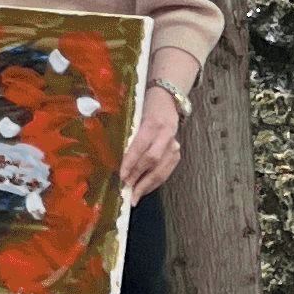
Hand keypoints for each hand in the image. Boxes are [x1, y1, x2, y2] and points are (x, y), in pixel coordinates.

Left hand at [121, 85, 185, 203]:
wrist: (168, 99)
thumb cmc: (146, 106)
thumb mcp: (135, 115)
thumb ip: (129, 135)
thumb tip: (116, 158)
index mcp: (153, 123)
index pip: (140, 146)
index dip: (130, 163)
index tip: (121, 175)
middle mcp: (166, 134)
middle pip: (153, 161)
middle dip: (138, 177)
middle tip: (126, 189)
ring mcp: (174, 144)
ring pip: (162, 169)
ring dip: (147, 184)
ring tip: (135, 195)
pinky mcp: (177, 152)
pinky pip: (167, 171)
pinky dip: (155, 182)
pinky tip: (145, 188)